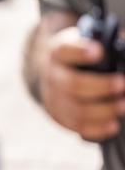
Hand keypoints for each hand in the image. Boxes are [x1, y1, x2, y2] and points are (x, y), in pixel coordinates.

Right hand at [39, 27, 124, 141]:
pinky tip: (113, 125)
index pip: (64, 50)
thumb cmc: (79, 56)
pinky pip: (77, 126)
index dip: (79, 52)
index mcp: (58, 53)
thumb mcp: (86, 41)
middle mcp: (52, 75)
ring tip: (122, 106)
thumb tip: (124, 46)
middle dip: (100, 86)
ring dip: (103, 110)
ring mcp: (53, 98)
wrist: (55, 71)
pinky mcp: (58, 115)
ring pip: (76, 110)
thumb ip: (107, 42)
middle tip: (121, 84)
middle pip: (72, 84)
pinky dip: (97, 128)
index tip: (98, 51)